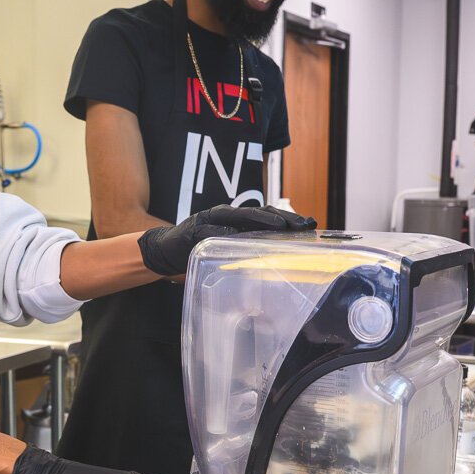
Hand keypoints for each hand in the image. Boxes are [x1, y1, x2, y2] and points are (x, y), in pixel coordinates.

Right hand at [138, 205, 315, 277]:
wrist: (165, 250)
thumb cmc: (198, 250)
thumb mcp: (225, 250)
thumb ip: (245, 250)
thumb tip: (275, 260)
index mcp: (237, 220)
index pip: (267, 217)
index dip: (288, 219)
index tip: (310, 225)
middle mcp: (226, 215)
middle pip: (259, 213)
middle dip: (282, 218)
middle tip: (302, 225)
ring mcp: (211, 219)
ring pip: (242, 216)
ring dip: (262, 219)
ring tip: (280, 224)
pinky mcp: (197, 228)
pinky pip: (216, 229)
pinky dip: (230, 232)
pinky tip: (243, 235)